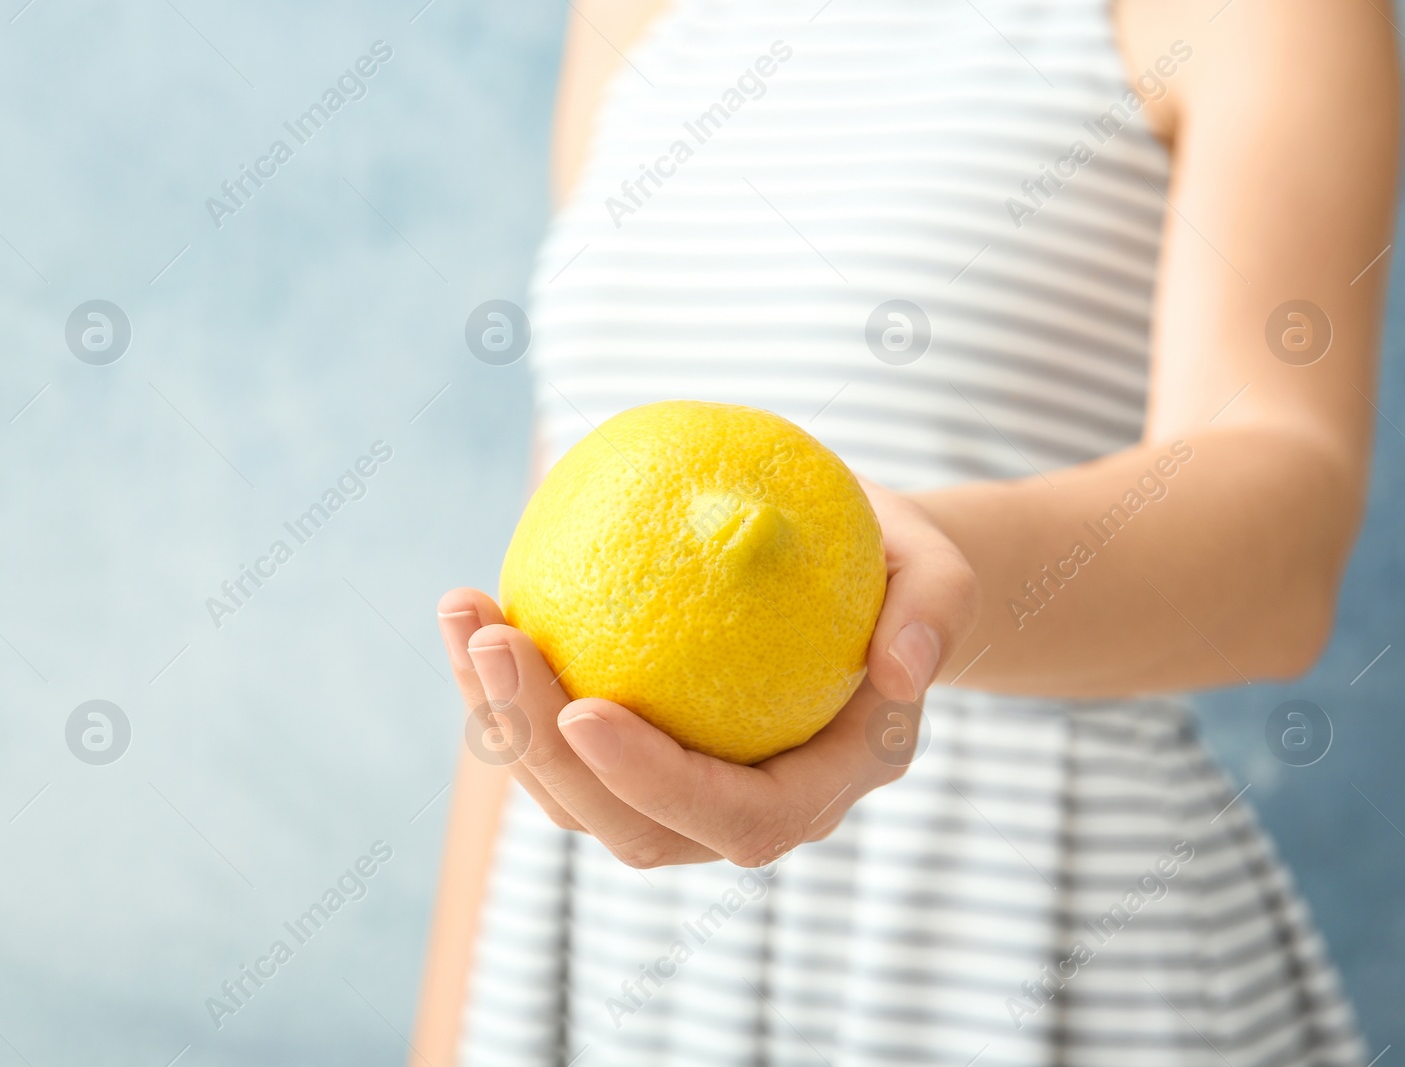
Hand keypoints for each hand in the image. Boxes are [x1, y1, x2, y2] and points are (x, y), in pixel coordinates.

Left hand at [436, 479, 979, 867]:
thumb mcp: (941, 569)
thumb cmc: (900, 571)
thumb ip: (937, 612)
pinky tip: (472, 607)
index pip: (737, 818)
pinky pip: (557, 741)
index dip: (656, 784)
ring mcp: (679, 789)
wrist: (861, 584)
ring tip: (463, 613)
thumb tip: (905, 669)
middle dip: (545, 750)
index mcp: (818, 787)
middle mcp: (741, 810)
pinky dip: (505, 688)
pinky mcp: (633, 751)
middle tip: (497, 640)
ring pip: (574, 795)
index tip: (587, 709)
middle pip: (630, 826)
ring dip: (502, 717)